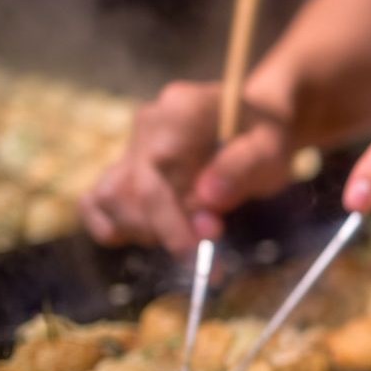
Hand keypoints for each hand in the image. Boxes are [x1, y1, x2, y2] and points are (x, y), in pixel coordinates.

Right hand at [80, 80, 295, 252]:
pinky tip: (152, 237)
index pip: (154, 179)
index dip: (171, 226)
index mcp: (181, 112)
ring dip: (143, 232)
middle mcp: (148, 124)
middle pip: (127, 194)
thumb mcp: (273, 148)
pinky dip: (114, 225)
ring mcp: (134, 142)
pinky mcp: (128, 164)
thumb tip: (207, 201)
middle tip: (209, 252)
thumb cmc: (269, 134)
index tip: (199, 257)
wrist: (261, 118)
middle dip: (165, 233)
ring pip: (109, 198)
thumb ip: (242, 169)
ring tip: (187, 239)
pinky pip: (98, 199)